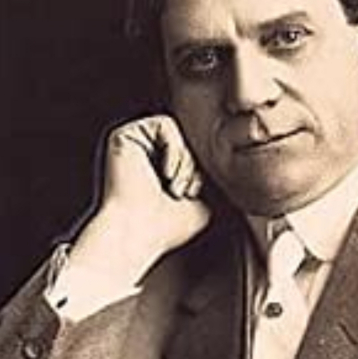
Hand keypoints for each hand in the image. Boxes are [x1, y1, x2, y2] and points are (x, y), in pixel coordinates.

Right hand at [70, 116, 211, 285]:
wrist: (138, 234)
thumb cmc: (166, 227)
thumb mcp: (204, 203)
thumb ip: (214, 182)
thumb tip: (233, 167)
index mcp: (157, 166)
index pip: (193, 150)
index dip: (200, 170)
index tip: (193, 195)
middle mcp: (143, 152)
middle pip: (188, 139)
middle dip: (194, 166)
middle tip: (185, 192)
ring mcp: (134, 143)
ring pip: (179, 131)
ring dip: (184, 160)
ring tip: (174, 187)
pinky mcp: (124, 136)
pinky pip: (165, 124)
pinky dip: (173, 149)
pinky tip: (165, 174)